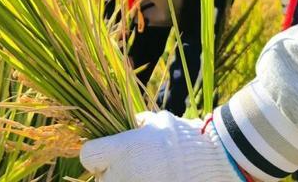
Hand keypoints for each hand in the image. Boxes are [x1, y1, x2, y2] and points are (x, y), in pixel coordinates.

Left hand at [79, 111, 242, 181]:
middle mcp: (121, 174)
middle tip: (132, 162)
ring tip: (146, 171)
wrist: (209, 161)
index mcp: (121, 149)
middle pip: (101, 177)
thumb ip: (136, 124)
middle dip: (112, 170)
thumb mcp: (155, 122)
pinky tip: (154, 177)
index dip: (95, 151)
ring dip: (125, 178)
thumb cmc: (180, 137)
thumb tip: (130, 124)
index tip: (105, 149)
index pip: (88, 155)